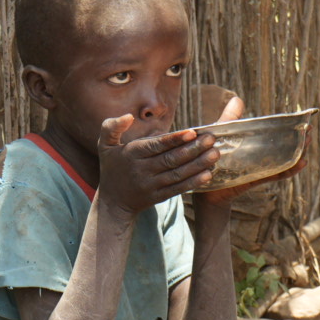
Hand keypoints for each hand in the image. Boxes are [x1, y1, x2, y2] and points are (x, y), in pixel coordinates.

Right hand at [96, 115, 219, 215]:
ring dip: (198, 165)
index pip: (156, 146)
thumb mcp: (104, 145)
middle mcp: (142, 170)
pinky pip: (178, 188)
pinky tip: (208, 174)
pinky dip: (193, 182)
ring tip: (215, 154)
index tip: (192, 132)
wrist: (112, 202)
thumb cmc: (112, 167)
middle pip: (171, 159)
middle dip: (193, 150)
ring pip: (177, 174)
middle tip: (212, 140)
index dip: (175, 139)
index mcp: (132, 154)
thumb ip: (111, 127)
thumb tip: (127, 116)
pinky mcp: (159, 197)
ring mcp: (151, 185)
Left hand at [195, 94, 310, 207]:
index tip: (304, 121)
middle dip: (298, 140)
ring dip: (296, 153)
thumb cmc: (209, 156)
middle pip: (283, 147)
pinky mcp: (255, 179)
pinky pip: (274, 175)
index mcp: (252, 143)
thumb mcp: (220, 134)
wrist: (201, 184)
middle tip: (310, 131)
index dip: (289, 128)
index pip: (275, 134)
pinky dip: (287, 170)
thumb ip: (230, 119)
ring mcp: (258, 168)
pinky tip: (300, 163)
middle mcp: (258, 155)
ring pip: (282, 160)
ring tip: (307, 144)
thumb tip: (238, 98)